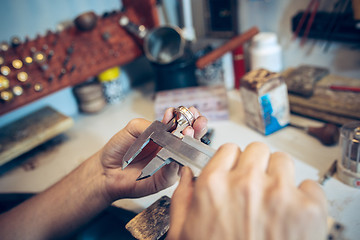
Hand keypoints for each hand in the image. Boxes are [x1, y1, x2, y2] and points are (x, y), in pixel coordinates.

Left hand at [98, 107, 207, 201]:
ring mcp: (169, 164)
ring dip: (190, 143)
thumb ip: (150, 125)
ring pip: (186, 154)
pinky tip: (177, 153)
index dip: (188, 117)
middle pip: (191, 139)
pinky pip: (174, 171)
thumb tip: (166, 126)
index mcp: (165, 135)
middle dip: (197, 128)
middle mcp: (170, 149)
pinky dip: (177, 161)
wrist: (106, 170)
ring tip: (188, 133)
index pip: (183, 125)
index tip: (189, 111)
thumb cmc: (120, 149)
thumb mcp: (134, 128)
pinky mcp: (165, 179)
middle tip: (196, 121)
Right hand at [167, 142, 327, 239]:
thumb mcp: (183, 232)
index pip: (228, 149)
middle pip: (257, 150)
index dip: (232, 161)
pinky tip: (292, 214)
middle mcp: (246, 184)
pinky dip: (304, 197)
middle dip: (255, 165)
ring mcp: (279, 194)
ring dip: (279, 176)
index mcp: (214, 186)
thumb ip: (182, 197)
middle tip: (256, 184)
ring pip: (283, 161)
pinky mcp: (307, 209)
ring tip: (274, 199)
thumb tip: (187, 174)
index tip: (236, 170)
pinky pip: (310, 186)